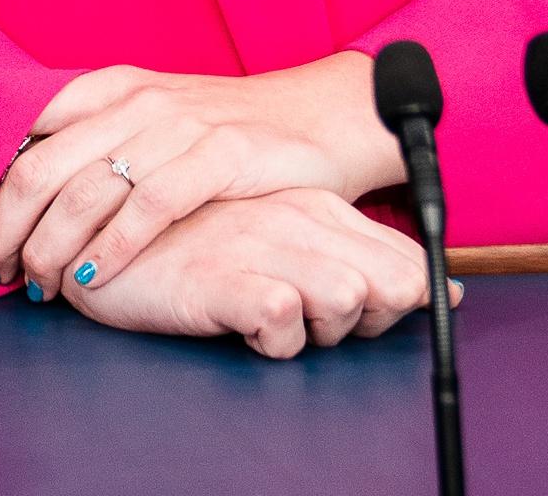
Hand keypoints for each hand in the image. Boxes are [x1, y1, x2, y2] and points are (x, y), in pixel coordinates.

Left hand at [0, 55, 404, 300]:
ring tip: (37, 285)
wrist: (321, 116)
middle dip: (8, 224)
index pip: (27, 128)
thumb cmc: (230, 129)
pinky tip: (93, 275)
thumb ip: (99, 139)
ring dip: (53, 246)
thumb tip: (25, 179)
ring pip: (89, 190)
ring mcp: (180, 126)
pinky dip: (116, 244)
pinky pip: (153, 205)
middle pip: (44, 164)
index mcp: (115, 89)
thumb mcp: (156, 119)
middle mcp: (139, 102)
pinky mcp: (223, 155)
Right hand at [60, 189, 440, 357]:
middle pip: (394, 283)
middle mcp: (294, 216)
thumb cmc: (198, 243)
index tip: (377, 317)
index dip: (406, 302)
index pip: (408, 259)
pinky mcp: (221, 274)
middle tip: (328, 330)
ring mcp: (259, 242)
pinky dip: (277, 342)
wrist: (101, 235)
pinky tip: (246, 331)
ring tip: (281, 327)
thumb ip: (353, 253)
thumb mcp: (282, 235)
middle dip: (380, 324)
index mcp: (313, 204)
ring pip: (349, 297)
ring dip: (327, 333)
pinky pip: (285, 320)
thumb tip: (446, 292)